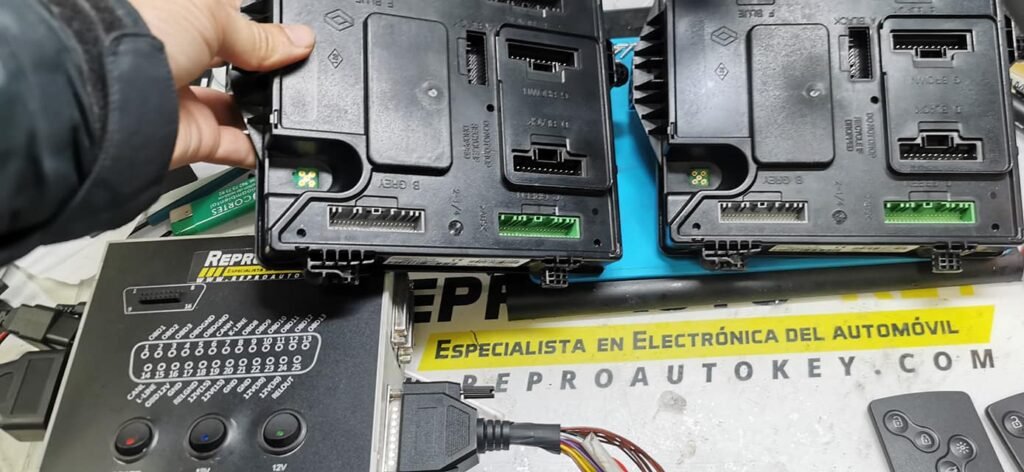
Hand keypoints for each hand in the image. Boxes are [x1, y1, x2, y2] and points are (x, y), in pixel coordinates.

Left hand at [129, 0, 314, 168]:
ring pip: (233, 106)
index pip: (223, 17)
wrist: (108, 93)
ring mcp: (181, 97)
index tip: (289, 32)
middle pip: (231, 63)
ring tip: (289, 100)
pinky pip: (232, 146)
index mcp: (173, 15)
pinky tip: (278, 139)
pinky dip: (256, 148)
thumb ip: (259, 34)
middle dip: (261, 66)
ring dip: (261, 106)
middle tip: (290, 65)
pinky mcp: (190, 137)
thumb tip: (299, 42)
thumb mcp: (212, 13)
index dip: (256, 24)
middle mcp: (174, 54)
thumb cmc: (137, 32)